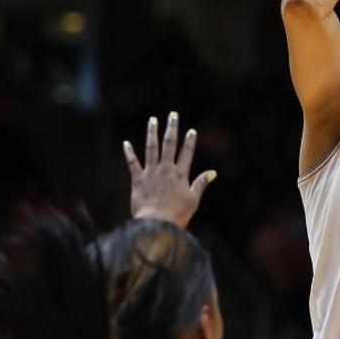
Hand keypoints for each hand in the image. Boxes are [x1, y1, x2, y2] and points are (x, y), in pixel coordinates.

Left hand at [124, 112, 215, 227]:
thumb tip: (213, 172)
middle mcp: (166, 170)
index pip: (186, 153)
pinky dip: (129, 152)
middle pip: (169, 145)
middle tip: (172, 115)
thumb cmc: (177, 215)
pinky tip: (126, 143)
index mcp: (180, 175)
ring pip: (151, 148)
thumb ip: (201, 183)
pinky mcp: (137, 180)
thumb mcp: (194, 200)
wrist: (156, 223)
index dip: (190, 141)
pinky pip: (133, 163)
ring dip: (152, 133)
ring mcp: (151, 173)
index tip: (191, 131)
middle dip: (171, 128)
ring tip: (153, 120)